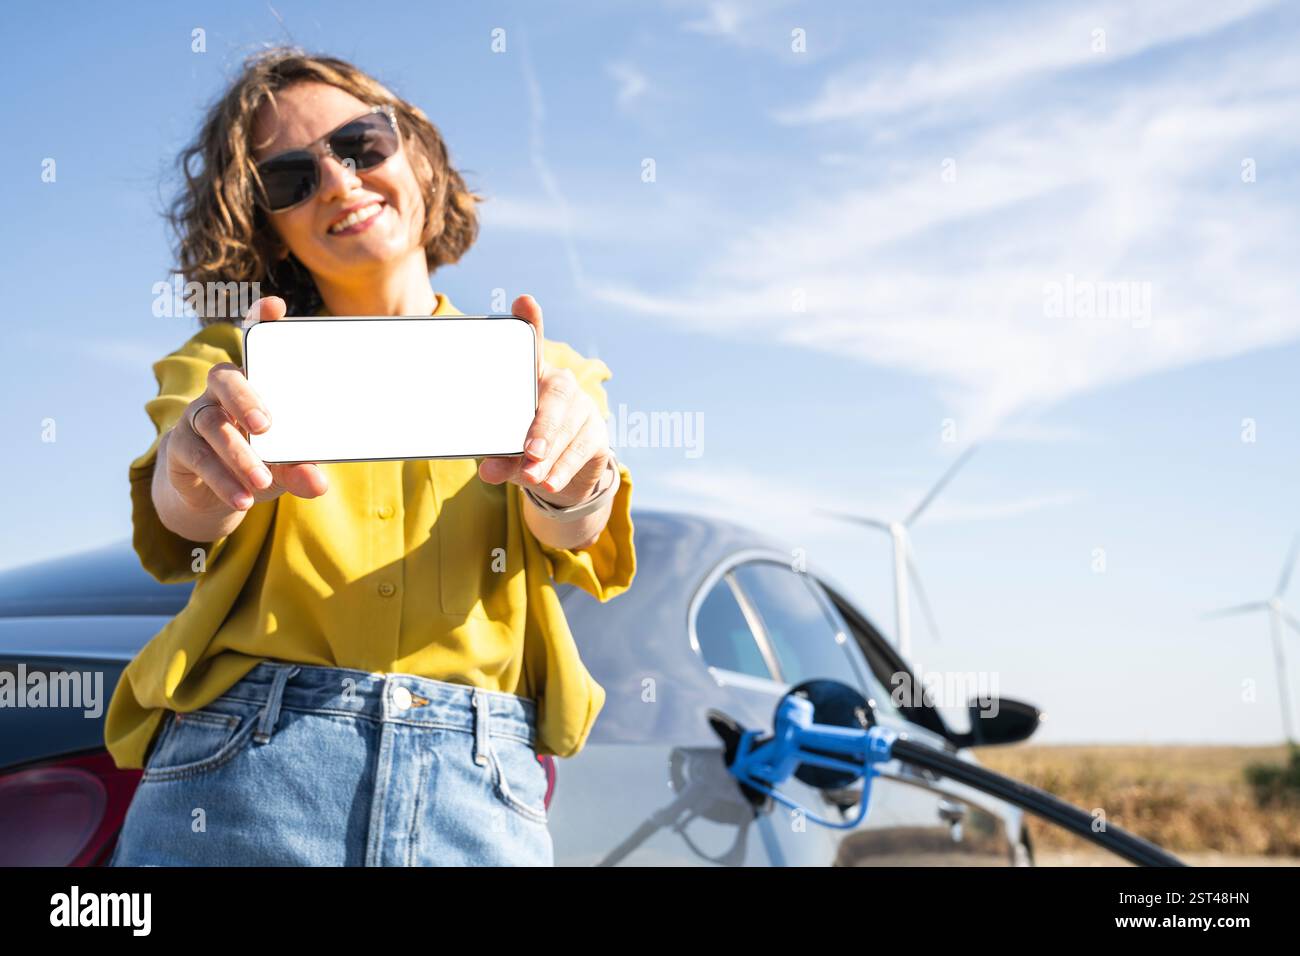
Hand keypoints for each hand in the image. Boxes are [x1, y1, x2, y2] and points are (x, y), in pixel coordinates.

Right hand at [163, 296, 329, 514]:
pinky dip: (223, 479)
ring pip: (212, 424)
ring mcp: (197, 415)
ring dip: (238, 454)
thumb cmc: (262, 461)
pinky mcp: (179, 446)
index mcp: (256, 383)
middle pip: (225, 378)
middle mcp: (223, 391)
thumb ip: (302, 468)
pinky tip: (243, 499)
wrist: (217, 493)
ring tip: (262, 481)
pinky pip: (198, 457)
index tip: (274, 306)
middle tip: (265, 426)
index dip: (260, 320)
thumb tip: (318, 483)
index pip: (254, 343)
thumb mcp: (287, 465)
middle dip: (245, 398)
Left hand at [477, 295, 611, 505]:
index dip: (531, 321)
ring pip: (568, 428)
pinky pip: (581, 450)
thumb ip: (498, 454)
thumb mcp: (505, 448)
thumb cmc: (523, 446)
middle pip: (556, 395)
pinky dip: (563, 469)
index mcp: (532, 376)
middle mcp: (561, 385)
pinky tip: (549, 482)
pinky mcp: (597, 436)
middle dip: (542, 424)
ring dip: (549, 455)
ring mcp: (583, 409)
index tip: (525, 302)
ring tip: (531, 476)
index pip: (531, 344)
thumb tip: (488, 469)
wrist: (562, 473)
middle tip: (529, 449)